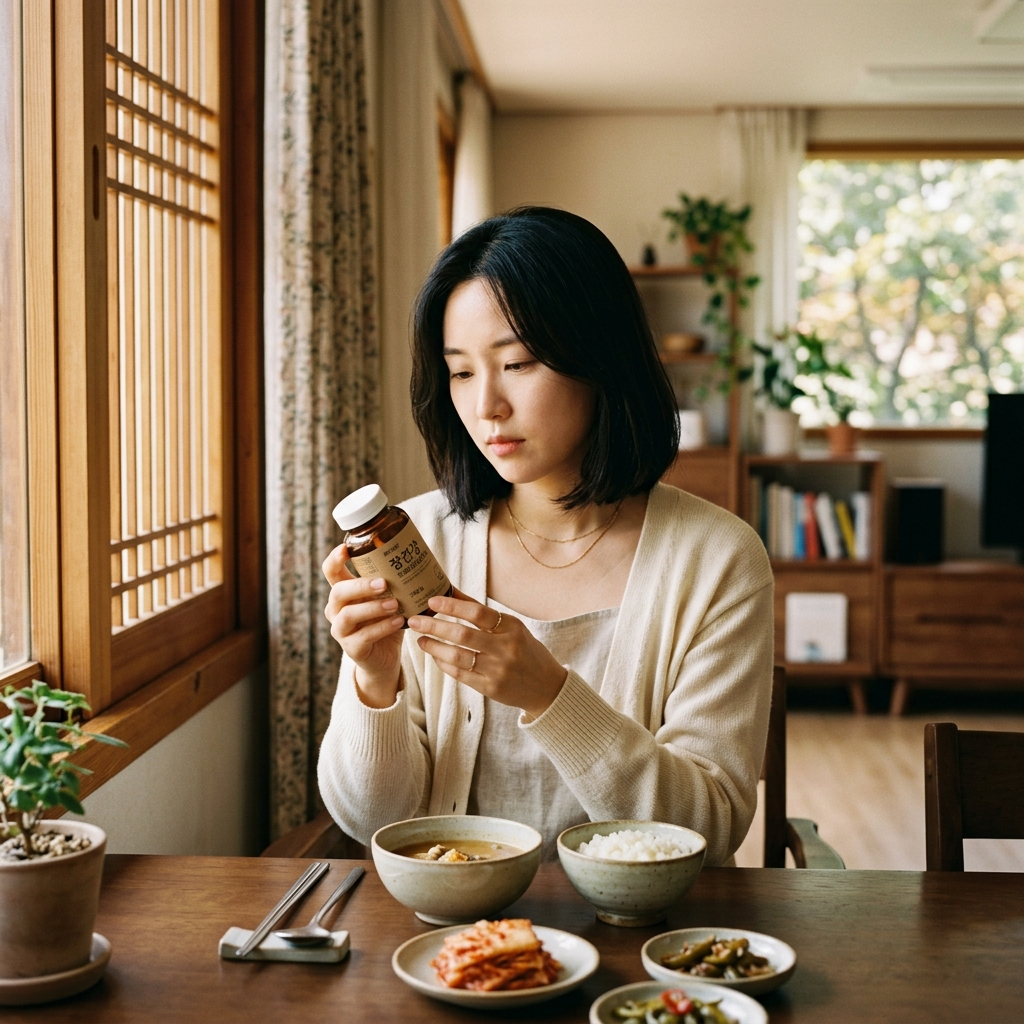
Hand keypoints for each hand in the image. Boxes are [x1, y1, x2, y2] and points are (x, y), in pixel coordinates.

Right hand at [322, 544, 403, 707]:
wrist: (385, 657)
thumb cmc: (386, 620)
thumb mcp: (388, 598)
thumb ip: (393, 582)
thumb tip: (418, 556)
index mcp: (343, 593)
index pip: (330, 572)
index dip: (334, 559)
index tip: (346, 548)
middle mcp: (336, 610)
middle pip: (338, 592)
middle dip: (360, 586)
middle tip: (384, 582)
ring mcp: (341, 630)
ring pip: (348, 615)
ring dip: (373, 607)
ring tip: (395, 604)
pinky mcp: (351, 648)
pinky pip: (363, 636)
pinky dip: (382, 627)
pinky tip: (399, 622)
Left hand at [408, 590, 567, 717]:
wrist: (546, 687)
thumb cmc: (525, 650)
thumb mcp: (511, 627)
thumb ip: (480, 611)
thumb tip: (450, 590)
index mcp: (512, 628)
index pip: (478, 613)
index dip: (453, 606)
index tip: (432, 601)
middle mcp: (505, 648)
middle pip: (463, 635)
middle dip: (434, 626)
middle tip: (414, 620)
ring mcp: (498, 670)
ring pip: (457, 657)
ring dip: (434, 647)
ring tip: (420, 639)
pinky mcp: (490, 689)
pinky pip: (460, 675)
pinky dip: (444, 664)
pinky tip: (435, 655)